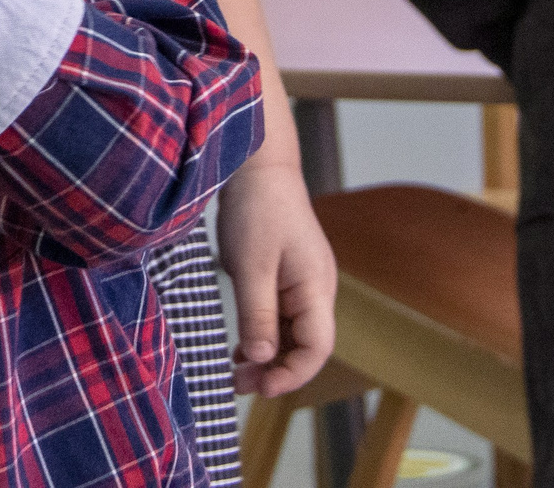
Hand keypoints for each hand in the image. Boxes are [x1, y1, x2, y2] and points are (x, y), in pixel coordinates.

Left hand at [216, 162, 336, 395]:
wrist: (257, 165)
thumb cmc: (257, 209)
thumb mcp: (251, 266)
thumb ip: (259, 316)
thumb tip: (263, 361)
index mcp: (316, 286)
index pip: (317, 347)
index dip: (292, 374)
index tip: (260, 387)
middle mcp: (316, 288)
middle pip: (306, 345)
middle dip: (276, 370)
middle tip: (238, 384)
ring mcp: (303, 281)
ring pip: (293, 333)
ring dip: (269, 356)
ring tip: (236, 373)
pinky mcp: (287, 275)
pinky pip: (282, 316)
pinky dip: (264, 335)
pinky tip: (241, 346)